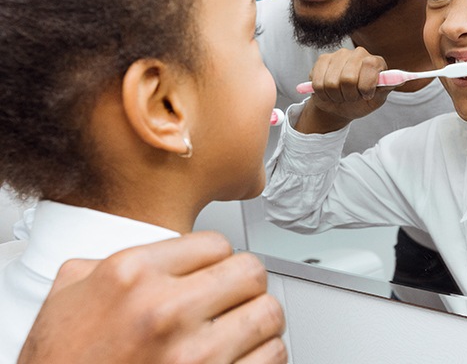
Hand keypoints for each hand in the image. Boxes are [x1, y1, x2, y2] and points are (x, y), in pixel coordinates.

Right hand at [18, 232, 286, 363]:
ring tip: (242, 326)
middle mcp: (164, 310)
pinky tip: (243, 356)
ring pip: (268, 313)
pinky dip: (264, 354)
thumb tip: (137, 254)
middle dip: (245, 282)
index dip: (218, 258)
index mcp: (133, 275)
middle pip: (250, 271)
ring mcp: (191, 356)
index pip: (216, 243)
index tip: (215, 270)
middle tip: (234, 294)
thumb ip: (105, 264)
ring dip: (258, 319)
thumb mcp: (67, 297)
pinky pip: (271, 356)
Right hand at [296, 47, 393, 133]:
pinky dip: (323, 94)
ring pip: (331, 82)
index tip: (365, 95)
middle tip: (351, 98)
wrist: (340, 106)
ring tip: (340, 95)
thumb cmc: (360, 102)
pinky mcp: (323, 60)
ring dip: (335, 96)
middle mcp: (358, 53)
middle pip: (348, 77)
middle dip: (349, 95)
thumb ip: (385, 88)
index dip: (366, 85)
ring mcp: (339, 55)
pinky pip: (318, 82)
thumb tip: (399, 80)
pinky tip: (328, 92)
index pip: (370, 65)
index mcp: (375, 61)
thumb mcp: (376, 100)